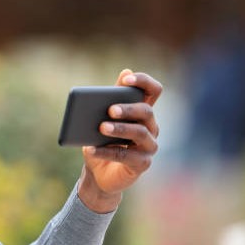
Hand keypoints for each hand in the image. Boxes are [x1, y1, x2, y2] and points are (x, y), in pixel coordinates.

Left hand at [77, 69, 162, 212]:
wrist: (98, 173)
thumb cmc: (101, 140)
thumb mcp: (102, 118)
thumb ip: (110, 97)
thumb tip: (125, 71)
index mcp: (142, 111)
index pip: (153, 90)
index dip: (143, 82)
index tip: (126, 80)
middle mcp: (151, 127)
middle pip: (146, 111)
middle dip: (128, 109)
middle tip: (110, 110)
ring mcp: (149, 146)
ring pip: (140, 133)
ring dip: (119, 129)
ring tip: (101, 128)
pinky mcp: (142, 164)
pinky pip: (125, 156)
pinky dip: (106, 151)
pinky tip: (90, 148)